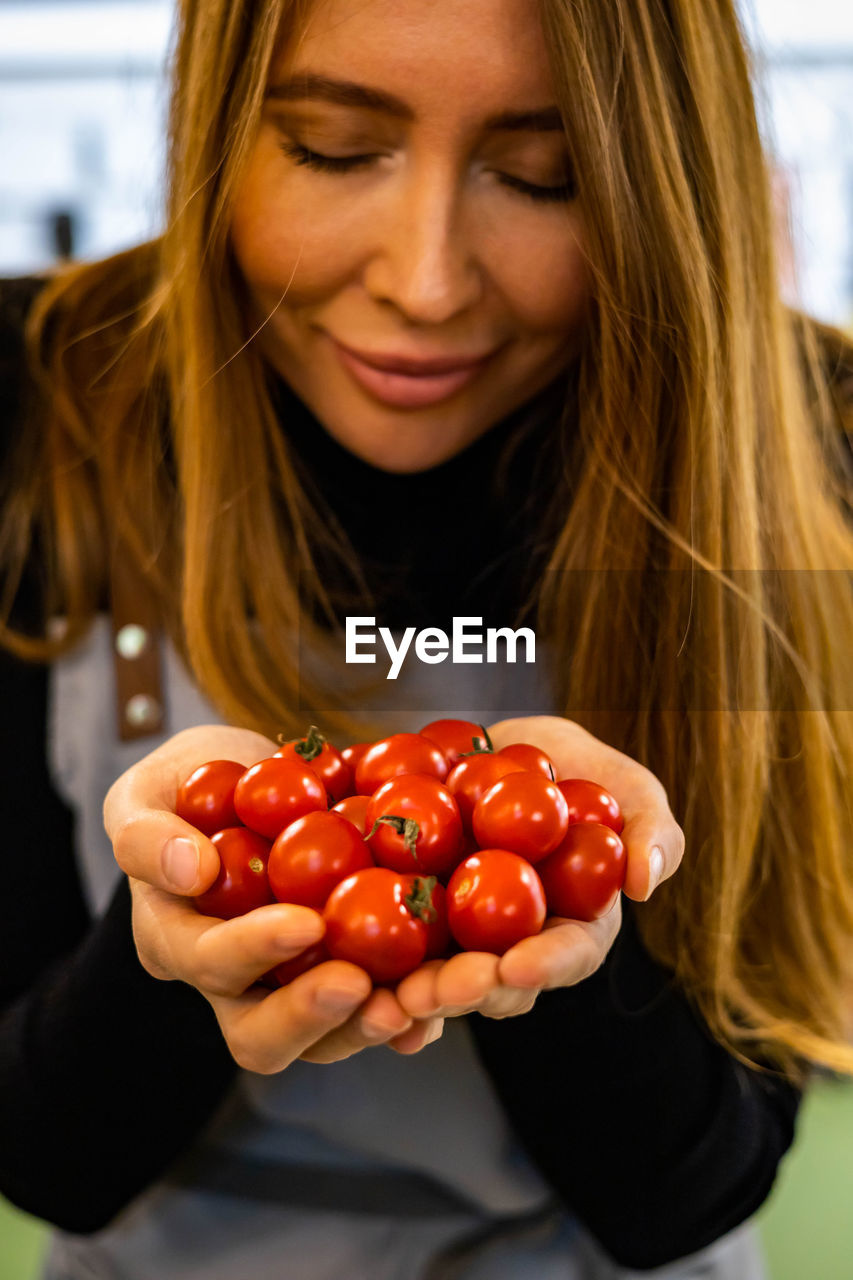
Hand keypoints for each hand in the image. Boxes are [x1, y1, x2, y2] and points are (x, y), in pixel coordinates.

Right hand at [104, 725, 442, 1072]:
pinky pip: (382, 1010)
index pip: (208, 960)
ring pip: (330, 1037)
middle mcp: (234, 985)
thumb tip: (191, 869)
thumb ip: (145, 832)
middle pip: (261, 1035)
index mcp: (177, 941)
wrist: (248, 792)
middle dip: (311, 1017)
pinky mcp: (350, 974)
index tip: (304, 922)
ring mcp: (294, 988)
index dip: (253, 949)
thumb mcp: (146, 793)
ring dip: (376, 1022)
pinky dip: (418, 1011)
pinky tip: (451, 994)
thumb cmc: (186, 790)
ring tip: (421, 998)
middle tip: (360, 985)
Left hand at [395, 714, 683, 1022]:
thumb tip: (646, 882)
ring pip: (436, 978)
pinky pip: (384, 951)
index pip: (568, 956)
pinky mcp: (406, 919)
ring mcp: (458, 941)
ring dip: (412, 996)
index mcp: (573, 929)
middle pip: (495, 983)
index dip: (545, 966)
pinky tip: (341, 976)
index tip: (517, 964)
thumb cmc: (581, 772)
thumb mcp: (629, 787)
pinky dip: (366, 969)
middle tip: (439, 989)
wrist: (502, 752)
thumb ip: (651, 829)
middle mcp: (513, 949)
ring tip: (387, 997)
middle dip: (468, 992)